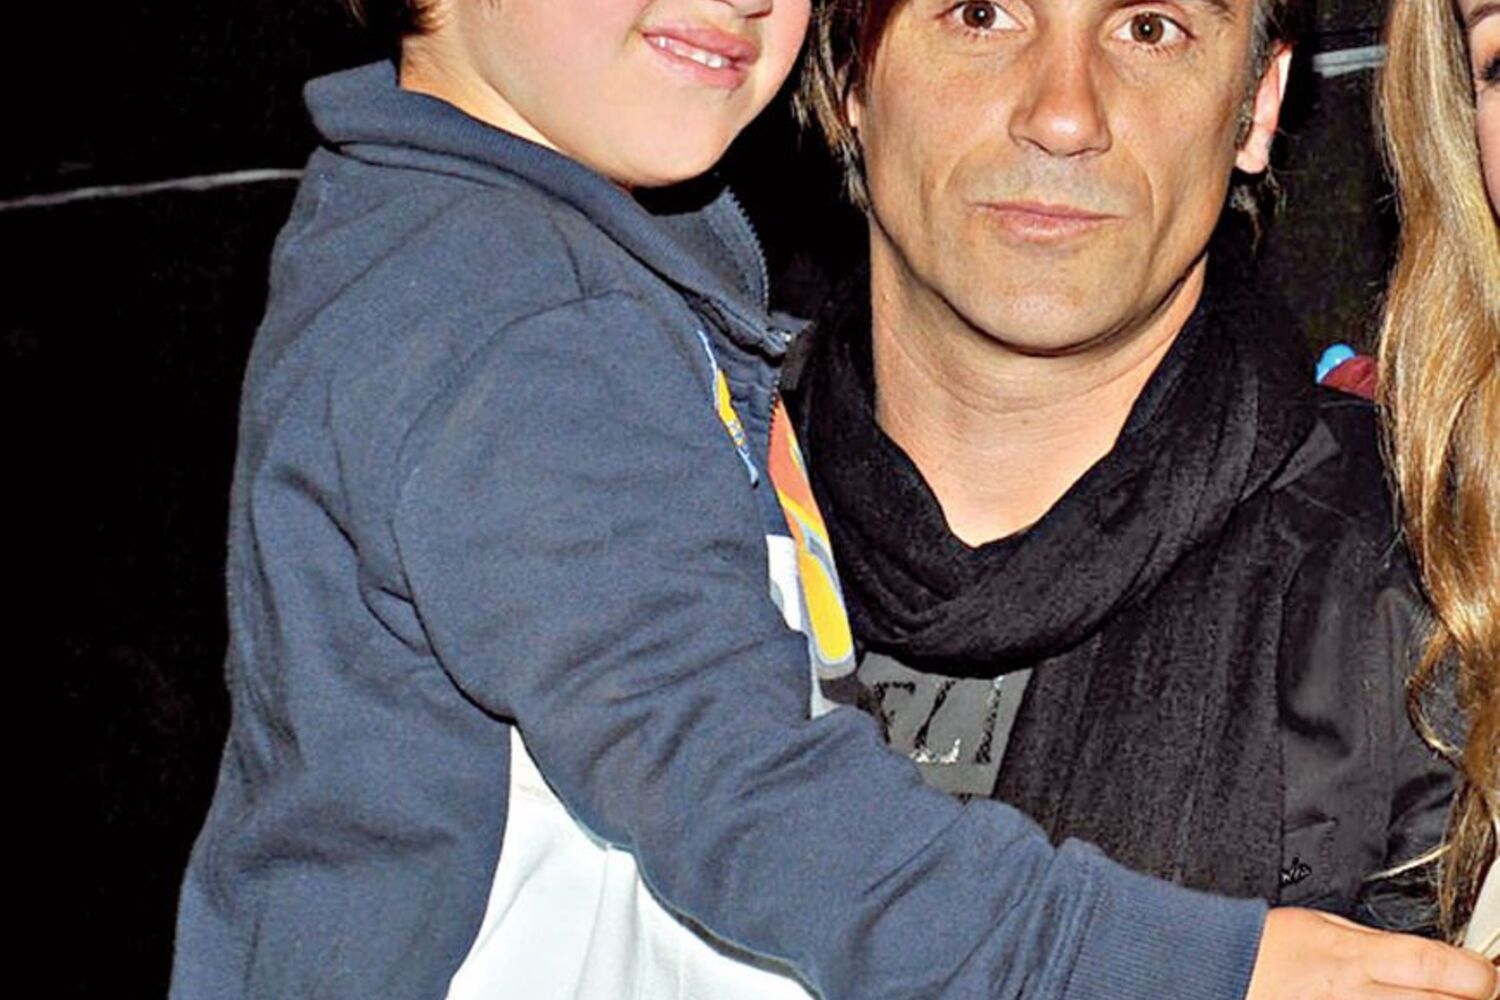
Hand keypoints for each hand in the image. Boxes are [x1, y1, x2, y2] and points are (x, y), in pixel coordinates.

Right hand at [1246, 908, 1498, 999]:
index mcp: (1355, 959)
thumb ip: (1376, 942)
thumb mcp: (1322, 923)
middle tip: (1466, 991)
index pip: (1435, 967)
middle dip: (1469, 999)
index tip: (1484, 973)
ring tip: (1427, 998)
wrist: (1219, 974)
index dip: (1477, 973)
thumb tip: (1426, 955)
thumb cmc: (1264, 948)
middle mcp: (1358, 999)